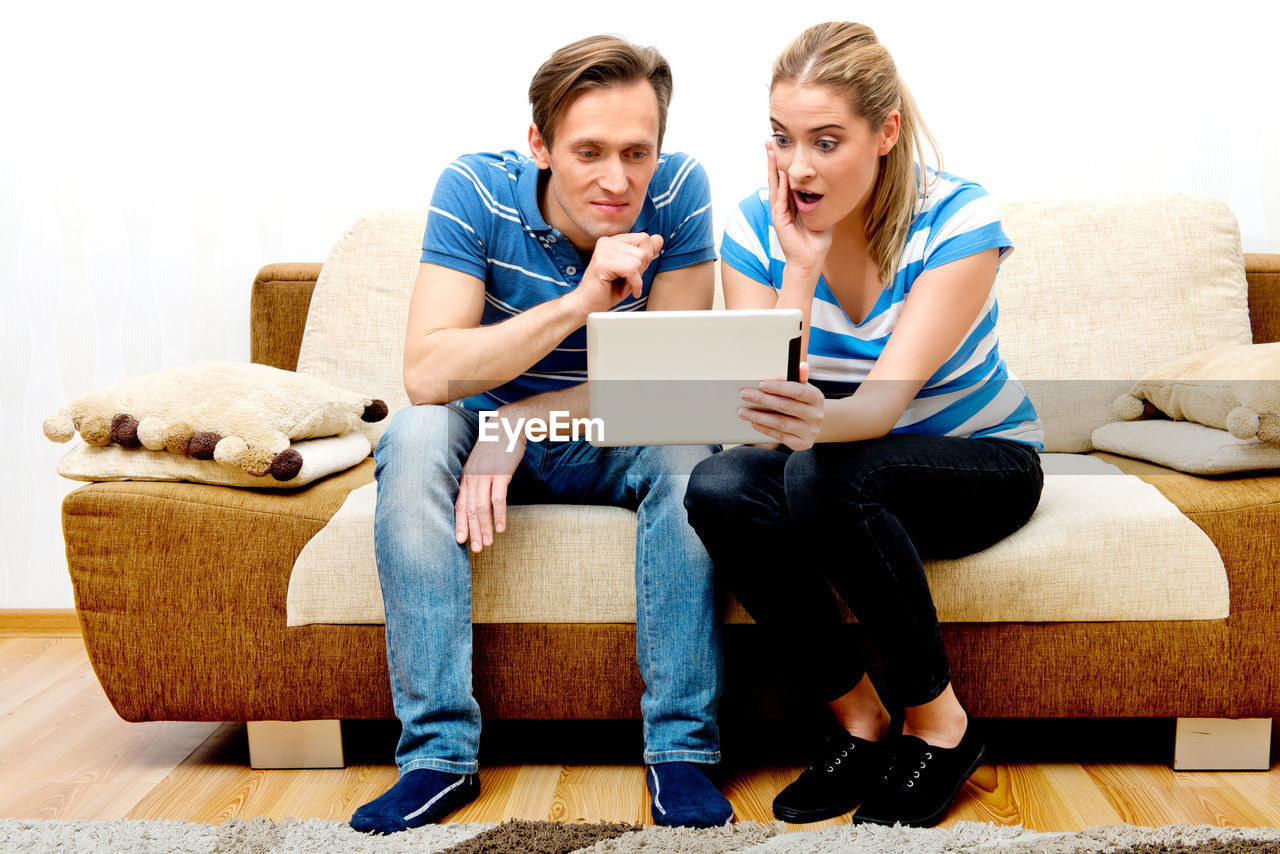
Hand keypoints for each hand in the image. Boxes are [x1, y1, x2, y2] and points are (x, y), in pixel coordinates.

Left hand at [454, 425, 525, 553]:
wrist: (508, 426)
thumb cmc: (496, 446)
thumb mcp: (481, 463)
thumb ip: (477, 479)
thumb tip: (478, 497)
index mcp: (466, 477)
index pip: (459, 505)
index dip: (459, 524)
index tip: (460, 541)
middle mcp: (472, 478)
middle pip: (468, 510)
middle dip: (471, 531)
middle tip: (475, 549)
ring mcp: (485, 476)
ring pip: (481, 508)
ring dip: (484, 528)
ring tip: (487, 544)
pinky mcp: (500, 474)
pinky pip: (498, 499)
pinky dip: (499, 516)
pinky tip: (501, 528)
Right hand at [570, 232, 663, 315]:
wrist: (586, 306)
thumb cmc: (607, 291)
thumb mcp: (632, 271)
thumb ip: (645, 254)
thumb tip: (659, 238)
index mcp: (614, 241)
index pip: (644, 238)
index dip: (645, 259)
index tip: (633, 274)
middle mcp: (607, 241)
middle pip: (644, 246)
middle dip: (642, 268)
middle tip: (628, 281)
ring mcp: (604, 250)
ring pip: (639, 259)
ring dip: (636, 278)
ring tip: (622, 286)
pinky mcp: (602, 263)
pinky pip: (631, 269)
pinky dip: (633, 284)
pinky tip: (623, 291)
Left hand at [738, 362, 823, 449]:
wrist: (813, 425)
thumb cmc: (802, 402)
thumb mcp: (803, 389)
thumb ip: (798, 378)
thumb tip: (802, 365)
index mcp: (816, 397)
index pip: (797, 390)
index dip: (778, 387)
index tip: (760, 384)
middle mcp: (815, 415)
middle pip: (785, 406)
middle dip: (762, 400)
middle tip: (744, 394)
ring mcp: (809, 431)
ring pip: (780, 423)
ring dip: (759, 416)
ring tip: (742, 411)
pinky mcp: (802, 443)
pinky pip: (780, 436)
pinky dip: (765, 429)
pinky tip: (753, 422)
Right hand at [767, 141, 831, 275]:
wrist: (810, 259)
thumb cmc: (816, 240)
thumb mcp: (820, 213)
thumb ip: (820, 200)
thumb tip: (829, 186)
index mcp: (792, 202)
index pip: (785, 178)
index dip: (783, 163)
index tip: (782, 146)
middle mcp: (783, 205)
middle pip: (776, 177)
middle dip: (773, 159)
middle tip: (769, 141)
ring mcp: (779, 212)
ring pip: (774, 185)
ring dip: (772, 168)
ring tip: (771, 151)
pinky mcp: (779, 220)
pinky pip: (779, 200)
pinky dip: (780, 187)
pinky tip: (781, 174)